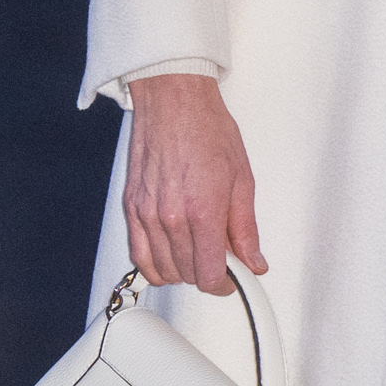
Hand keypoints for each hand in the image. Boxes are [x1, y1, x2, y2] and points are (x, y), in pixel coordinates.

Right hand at [124, 74, 264, 296]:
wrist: (173, 101)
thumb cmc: (207, 130)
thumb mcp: (242, 180)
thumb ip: (245, 229)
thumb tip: (253, 261)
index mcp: (203, 210)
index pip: (208, 275)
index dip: (224, 284)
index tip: (232, 277)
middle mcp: (170, 216)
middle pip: (186, 275)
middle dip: (206, 274)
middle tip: (220, 257)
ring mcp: (146, 214)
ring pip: (162, 270)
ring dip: (182, 271)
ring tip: (197, 251)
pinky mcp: (131, 208)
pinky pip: (139, 256)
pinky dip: (155, 265)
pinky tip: (171, 256)